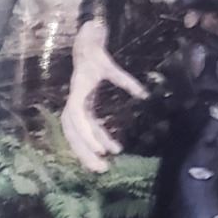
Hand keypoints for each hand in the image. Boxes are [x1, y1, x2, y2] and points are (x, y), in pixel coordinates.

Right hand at [61, 19, 144, 171]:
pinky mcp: (82, 110)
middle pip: (74, 135)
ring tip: (104, 167)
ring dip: (88, 152)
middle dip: (86, 153)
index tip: (102, 149)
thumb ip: (126, 81)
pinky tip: (112, 149)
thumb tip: (145, 95)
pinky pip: (87, 130)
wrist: (84, 48)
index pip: (78, 119)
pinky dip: (97, 140)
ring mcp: (75, 109)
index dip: (88, 135)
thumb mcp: (111, 66)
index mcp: (77, 93)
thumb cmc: (96, 56)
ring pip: (77, 137)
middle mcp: (73, 104)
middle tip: (102, 169)